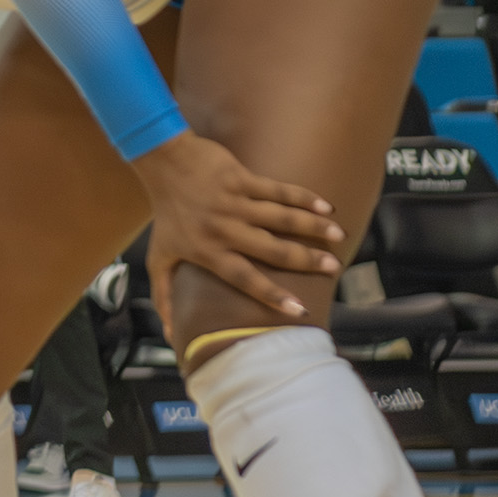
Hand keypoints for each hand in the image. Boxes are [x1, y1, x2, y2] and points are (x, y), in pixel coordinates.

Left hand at [138, 131, 343, 329]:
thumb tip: (172, 333)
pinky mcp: (240, 179)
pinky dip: (303, 198)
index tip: (300, 310)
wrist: (162, 163)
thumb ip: (164, 295)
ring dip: (311, 227)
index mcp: (207, 252)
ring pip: (280, 218)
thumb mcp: (158, 257)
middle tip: (334, 269)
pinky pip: (277, 190)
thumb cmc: (165, 215)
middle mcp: (223, 230)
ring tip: (338, 236)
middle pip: (271, 250)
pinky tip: (327, 208)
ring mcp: (233, 203)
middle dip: (305, 260)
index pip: (244, 279)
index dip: (272, 295)